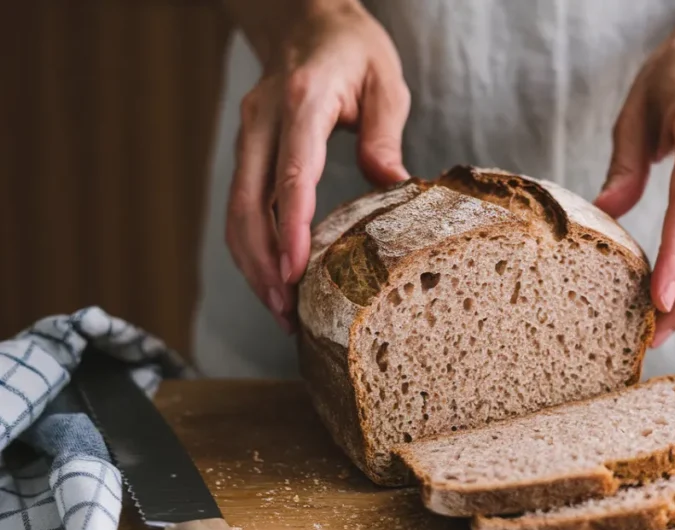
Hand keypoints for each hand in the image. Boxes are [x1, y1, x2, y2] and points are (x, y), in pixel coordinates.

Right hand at [226, 1, 410, 332]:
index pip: (291, 175)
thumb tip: (393, 185)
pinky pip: (242, 206)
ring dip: (253, 265)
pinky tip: (271, 279)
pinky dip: (252, 247)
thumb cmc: (352, 49)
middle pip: (250, 204)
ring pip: (237, 211)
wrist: (305, 20)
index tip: (295, 271)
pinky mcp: (246, 150)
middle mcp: (263, 120)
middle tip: (286, 311)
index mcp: (302, 101)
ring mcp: (248, 135)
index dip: (292, 228)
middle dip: (264, 264)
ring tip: (279, 310)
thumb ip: (386, 133)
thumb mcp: (385, 80)